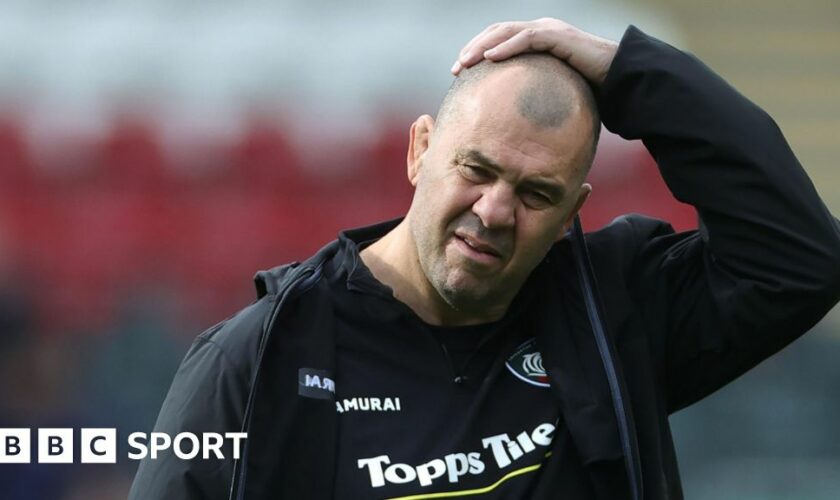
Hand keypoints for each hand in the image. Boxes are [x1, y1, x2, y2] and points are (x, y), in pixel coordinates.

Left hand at [451, 18, 618, 86]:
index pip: (499, 40)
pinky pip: (527, 38)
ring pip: (506, 31)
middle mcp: (541, 30)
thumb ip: (534, 96)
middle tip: (455, 69)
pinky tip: (490, 59)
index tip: (459, 72)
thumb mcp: (553, 93)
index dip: (477, 52)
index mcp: (537, 41)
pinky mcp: (559, 36)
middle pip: (497, 32)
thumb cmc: (591, 92)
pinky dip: (506, 47)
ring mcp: (550, 30)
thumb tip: (512, 122)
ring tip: (465, 62)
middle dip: (473, 48)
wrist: (622, 82)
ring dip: (482, 46)